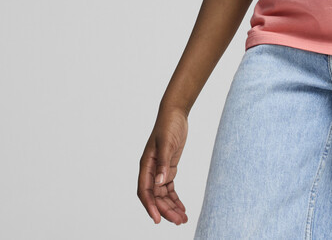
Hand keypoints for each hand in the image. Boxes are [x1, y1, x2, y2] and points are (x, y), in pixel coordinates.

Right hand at [137, 107, 188, 223]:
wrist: (175, 113)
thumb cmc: (168, 125)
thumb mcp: (167, 143)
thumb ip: (163, 163)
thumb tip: (160, 183)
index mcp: (146, 165)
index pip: (145, 191)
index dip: (150, 206)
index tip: (158, 220)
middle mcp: (151, 170)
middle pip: (155, 197)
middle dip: (165, 210)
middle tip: (178, 221)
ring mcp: (159, 170)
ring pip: (162, 195)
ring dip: (171, 207)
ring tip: (182, 219)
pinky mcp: (168, 168)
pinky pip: (169, 188)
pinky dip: (175, 198)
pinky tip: (182, 207)